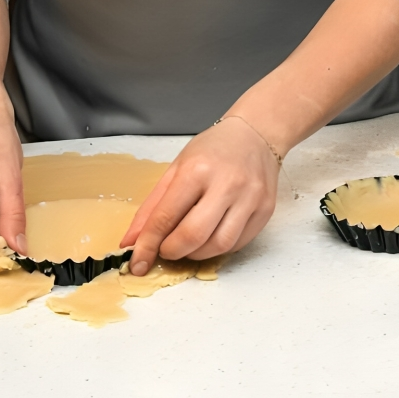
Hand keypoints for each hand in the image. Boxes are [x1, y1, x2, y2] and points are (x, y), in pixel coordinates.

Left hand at [121, 117, 279, 273]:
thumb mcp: (177, 167)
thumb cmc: (214, 149)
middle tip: (166, 250)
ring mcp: (250, 198)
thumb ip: (153, 206)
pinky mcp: (265, 210)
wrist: (256, 134)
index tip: (138, 263)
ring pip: (219, 246)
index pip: (167, 216)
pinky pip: (238, 243)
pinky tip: (211, 236)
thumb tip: (133, 241)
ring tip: (189, 244)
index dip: (148, 244)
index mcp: (198, 169)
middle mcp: (227, 184)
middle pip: (193, 236)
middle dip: (172, 252)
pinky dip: (219, 248)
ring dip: (196, 254)